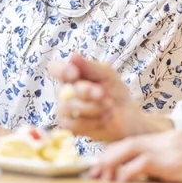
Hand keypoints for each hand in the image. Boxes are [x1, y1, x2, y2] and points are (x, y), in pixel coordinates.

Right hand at [48, 54, 166, 141]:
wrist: (127, 116)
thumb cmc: (115, 91)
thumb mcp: (107, 74)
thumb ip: (90, 66)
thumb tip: (72, 56)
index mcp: (71, 74)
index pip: (54, 68)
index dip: (61, 71)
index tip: (75, 74)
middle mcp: (64, 91)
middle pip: (64, 91)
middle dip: (86, 92)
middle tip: (103, 94)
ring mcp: (65, 109)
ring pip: (68, 108)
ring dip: (92, 108)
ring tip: (109, 107)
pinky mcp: (69, 126)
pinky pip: (72, 124)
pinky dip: (91, 122)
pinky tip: (103, 119)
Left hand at [91, 130, 181, 182]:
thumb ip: (165, 165)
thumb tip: (143, 177)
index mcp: (168, 138)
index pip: (134, 141)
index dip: (115, 154)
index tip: (101, 166)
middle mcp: (165, 138)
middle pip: (127, 142)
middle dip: (107, 158)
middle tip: (94, 173)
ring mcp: (168, 147)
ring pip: (130, 149)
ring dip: (112, 164)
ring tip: (101, 178)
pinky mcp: (172, 160)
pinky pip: (142, 163)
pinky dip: (128, 173)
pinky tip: (121, 182)